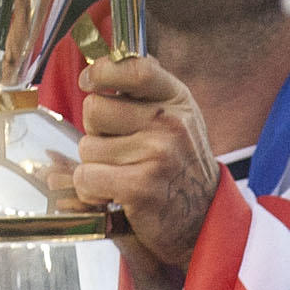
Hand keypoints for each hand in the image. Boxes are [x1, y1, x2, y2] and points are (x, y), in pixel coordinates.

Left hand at [73, 53, 219, 271]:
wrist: (203, 221)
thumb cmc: (180, 168)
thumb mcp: (177, 119)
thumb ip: (146, 92)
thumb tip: (101, 68)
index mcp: (177, 100)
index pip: (134, 69)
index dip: (102, 72)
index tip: (90, 82)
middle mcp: (169, 123)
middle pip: (95, 108)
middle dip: (96, 130)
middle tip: (119, 150)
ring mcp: (157, 154)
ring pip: (87, 147)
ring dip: (94, 165)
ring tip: (122, 174)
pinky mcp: (140, 186)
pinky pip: (86, 177)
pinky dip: (90, 191)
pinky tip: (112, 195)